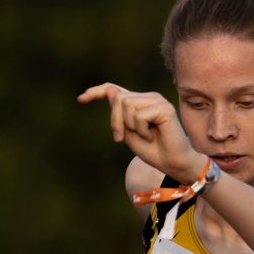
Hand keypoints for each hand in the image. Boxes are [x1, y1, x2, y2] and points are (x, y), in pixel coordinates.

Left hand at [78, 83, 202, 177]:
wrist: (172, 163)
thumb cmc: (151, 149)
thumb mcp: (127, 132)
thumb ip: (119, 114)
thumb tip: (111, 90)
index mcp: (139, 102)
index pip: (114, 90)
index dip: (96, 92)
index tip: (81, 99)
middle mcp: (148, 97)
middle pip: (118, 98)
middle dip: (115, 120)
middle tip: (120, 138)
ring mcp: (157, 101)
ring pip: (126, 104)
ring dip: (130, 126)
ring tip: (145, 136)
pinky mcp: (164, 108)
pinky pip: (139, 116)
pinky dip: (142, 131)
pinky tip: (153, 136)